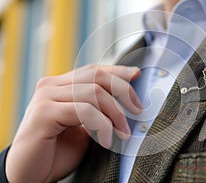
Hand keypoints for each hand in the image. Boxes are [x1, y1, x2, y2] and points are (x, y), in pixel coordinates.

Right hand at [5, 64, 141, 182]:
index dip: (118, 71)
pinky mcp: (44, 113)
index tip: (137, 75)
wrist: (31, 175)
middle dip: (123, 91)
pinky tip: (106, 140)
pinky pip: (84, 111)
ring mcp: (46, 97)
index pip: (94, 70)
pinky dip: (102, 125)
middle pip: (97, 75)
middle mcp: (51, 86)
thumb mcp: (85, 126)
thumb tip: (127, 101)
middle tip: (137, 110)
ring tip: (123, 133)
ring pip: (94, 92)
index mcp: (60, 86)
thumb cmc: (58, 151)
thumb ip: (99, 110)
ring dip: (115, 113)